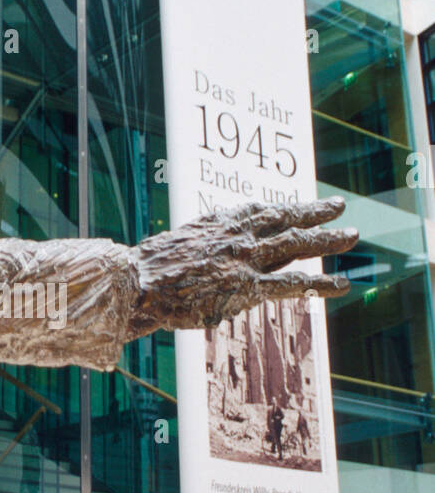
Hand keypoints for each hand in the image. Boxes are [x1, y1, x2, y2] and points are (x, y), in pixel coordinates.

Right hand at [128, 197, 357, 335]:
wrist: (139, 283)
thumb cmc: (150, 270)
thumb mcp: (179, 245)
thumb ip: (203, 246)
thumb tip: (208, 254)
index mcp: (220, 222)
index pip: (260, 210)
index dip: (284, 208)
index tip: (298, 205)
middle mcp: (238, 235)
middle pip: (286, 219)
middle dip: (315, 212)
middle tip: (338, 205)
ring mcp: (246, 259)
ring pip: (297, 245)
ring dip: (328, 239)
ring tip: (352, 234)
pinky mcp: (248, 287)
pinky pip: (294, 284)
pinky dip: (321, 283)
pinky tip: (342, 284)